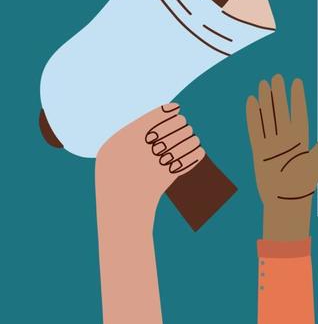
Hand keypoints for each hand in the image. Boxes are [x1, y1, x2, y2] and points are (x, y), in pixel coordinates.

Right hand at [96, 104, 205, 225]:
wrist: (119, 213)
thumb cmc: (116, 180)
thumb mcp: (114, 153)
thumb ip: (135, 132)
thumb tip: (168, 110)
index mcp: (124, 137)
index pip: (156, 114)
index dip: (170, 111)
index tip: (177, 111)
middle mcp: (138, 145)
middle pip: (175, 125)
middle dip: (183, 127)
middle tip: (186, 130)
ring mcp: (153, 160)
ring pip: (186, 139)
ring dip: (191, 140)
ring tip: (193, 142)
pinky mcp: (168, 176)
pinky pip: (190, 157)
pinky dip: (195, 155)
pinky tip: (198, 154)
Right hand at [245, 75, 317, 240]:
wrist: (286, 199)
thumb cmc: (306, 180)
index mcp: (302, 139)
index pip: (299, 113)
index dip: (297, 98)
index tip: (296, 81)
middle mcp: (286, 139)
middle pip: (281, 112)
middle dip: (278, 95)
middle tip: (276, 76)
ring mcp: (272, 144)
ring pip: (268, 117)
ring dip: (265, 101)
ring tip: (262, 84)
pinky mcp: (259, 151)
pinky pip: (255, 129)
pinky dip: (253, 116)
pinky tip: (251, 102)